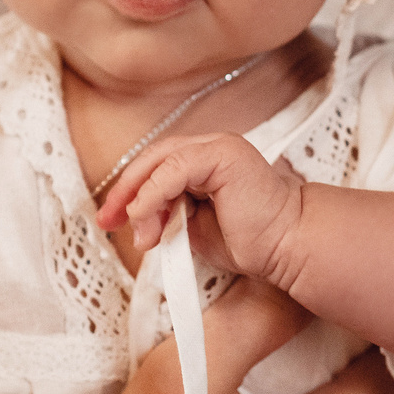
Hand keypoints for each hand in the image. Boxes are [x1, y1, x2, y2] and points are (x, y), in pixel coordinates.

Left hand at [96, 132, 305, 283]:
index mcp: (204, 161)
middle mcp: (209, 147)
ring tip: (141, 232)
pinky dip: (153, 192)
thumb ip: (165, 217)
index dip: (128, 191)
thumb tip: (138, 220)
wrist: (286, 246)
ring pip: (160, 161)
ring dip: (141, 199)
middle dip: (124, 191)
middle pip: (151, 158)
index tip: (109, 220)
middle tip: (107, 221)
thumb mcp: (192, 229)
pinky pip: (174, 168)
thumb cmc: (250, 240)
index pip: (154, 167)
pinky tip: (145, 215)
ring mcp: (217, 146)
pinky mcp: (223, 154)